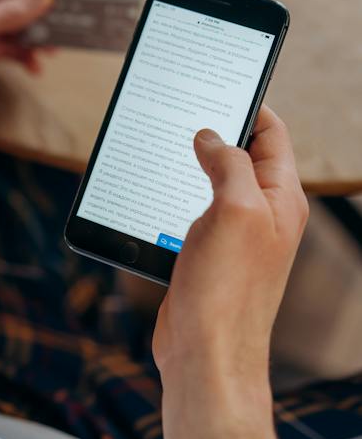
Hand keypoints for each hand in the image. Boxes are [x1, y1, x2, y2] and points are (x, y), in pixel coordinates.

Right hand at [153, 107, 307, 438]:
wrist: (204, 353)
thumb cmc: (226, 289)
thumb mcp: (235, 211)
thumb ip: (228, 163)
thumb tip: (211, 135)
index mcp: (279, 198)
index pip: (271, 134)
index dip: (248, 105)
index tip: (220, 85)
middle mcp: (260, 212)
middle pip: (241, 153)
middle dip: (215, 130)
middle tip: (184, 110)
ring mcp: (234, 231)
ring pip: (214, 178)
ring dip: (193, 161)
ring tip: (168, 141)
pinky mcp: (208, 249)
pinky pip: (195, 205)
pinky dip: (179, 189)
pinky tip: (159, 184)